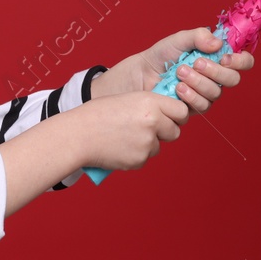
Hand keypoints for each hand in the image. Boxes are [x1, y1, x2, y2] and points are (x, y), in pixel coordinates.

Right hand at [73, 91, 189, 171]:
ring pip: (158, 146)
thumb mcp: (128, 99)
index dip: (176, 115)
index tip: (170, 117)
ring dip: (148, 144)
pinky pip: (145, 158)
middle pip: (175, 131)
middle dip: (165, 132)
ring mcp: (147, 143)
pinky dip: (136, 155)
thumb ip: (149, 106)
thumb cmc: (98, 114)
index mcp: (150, 102)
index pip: (181, 111)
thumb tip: (166, 114)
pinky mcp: (140, 160)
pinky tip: (119, 147)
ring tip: (125, 137)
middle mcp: (153, 122)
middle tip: (147, 129)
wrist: (79, 135)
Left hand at [98, 28, 254, 114]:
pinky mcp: (193, 108)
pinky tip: (177, 88)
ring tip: (179, 72)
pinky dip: (190, 95)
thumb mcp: (179, 40)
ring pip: (216, 93)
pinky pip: (202, 105)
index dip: (240, 61)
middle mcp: (215, 77)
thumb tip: (218, 44)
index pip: (243, 62)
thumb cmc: (161, 56)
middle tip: (196, 63)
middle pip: (232, 79)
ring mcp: (205, 94)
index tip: (225, 57)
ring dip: (198, 82)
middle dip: (215, 71)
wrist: (140, 74)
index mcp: (217, 59)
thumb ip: (199, 36)